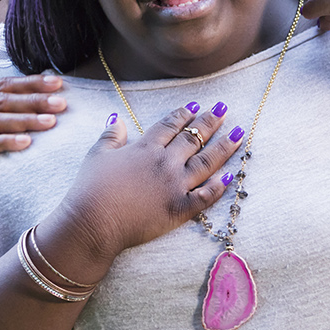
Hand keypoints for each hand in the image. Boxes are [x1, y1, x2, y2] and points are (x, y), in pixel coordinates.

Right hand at [0, 74, 66, 208]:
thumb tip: (17, 120)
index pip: (2, 86)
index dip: (30, 83)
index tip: (57, 82)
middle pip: (3, 98)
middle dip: (35, 98)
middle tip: (63, 100)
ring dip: (25, 118)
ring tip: (51, 121)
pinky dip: (4, 142)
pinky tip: (24, 143)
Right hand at [45, 103, 240, 264]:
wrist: (93, 223)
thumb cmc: (90, 189)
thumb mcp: (96, 156)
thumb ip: (110, 136)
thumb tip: (118, 119)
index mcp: (145, 148)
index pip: (170, 126)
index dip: (183, 114)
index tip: (196, 106)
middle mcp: (164, 163)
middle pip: (192, 138)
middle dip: (210, 122)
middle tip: (224, 109)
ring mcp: (175, 186)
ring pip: (206, 162)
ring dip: (224, 147)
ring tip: (239, 134)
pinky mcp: (180, 209)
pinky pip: (205, 196)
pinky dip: (219, 187)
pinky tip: (230, 176)